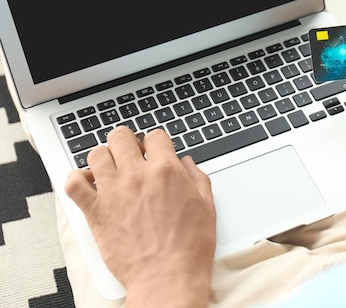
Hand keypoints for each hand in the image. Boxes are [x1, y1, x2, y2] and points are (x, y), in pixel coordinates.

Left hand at [65, 126, 215, 307]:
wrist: (167, 276)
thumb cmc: (189, 246)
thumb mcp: (207, 206)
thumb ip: (196, 178)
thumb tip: (186, 164)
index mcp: (166, 170)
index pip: (155, 136)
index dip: (156, 142)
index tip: (156, 150)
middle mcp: (137, 175)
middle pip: (120, 136)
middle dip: (128, 141)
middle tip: (133, 154)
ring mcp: (112, 192)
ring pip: (96, 154)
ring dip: (105, 157)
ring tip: (111, 168)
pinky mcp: (95, 211)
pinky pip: (73, 183)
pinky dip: (77, 179)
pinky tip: (89, 183)